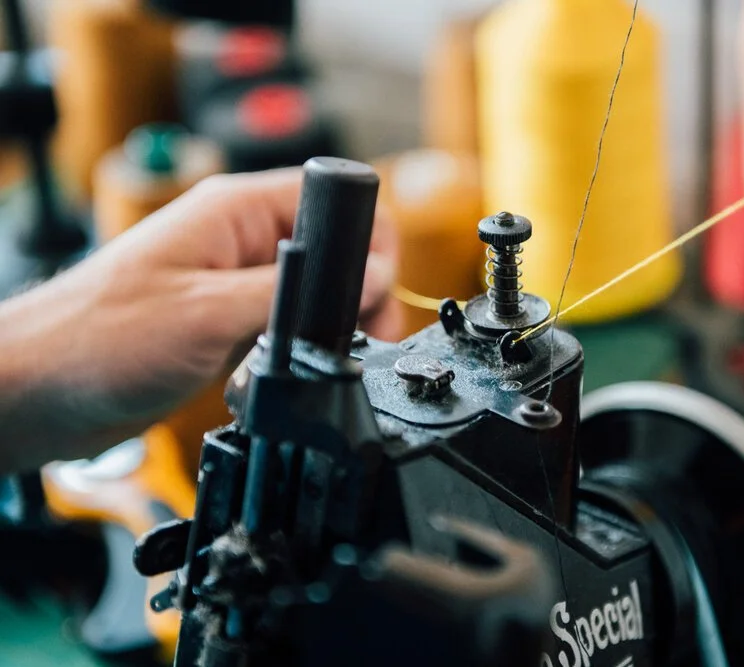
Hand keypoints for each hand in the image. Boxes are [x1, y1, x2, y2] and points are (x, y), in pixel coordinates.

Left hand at [0, 169, 398, 471]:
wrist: (40, 394)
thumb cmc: (96, 339)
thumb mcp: (209, 311)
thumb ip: (296, 292)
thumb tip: (370, 277)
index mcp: (235, 211)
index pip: (334, 200)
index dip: (367, 242)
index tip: (376, 292)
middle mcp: (240, 241)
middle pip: (333, 250)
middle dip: (360, 292)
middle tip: (364, 337)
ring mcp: (234, 283)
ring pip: (315, 293)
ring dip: (331, 325)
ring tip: (326, 359)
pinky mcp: (227, 324)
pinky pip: (287, 326)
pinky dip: (301, 347)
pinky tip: (292, 369)